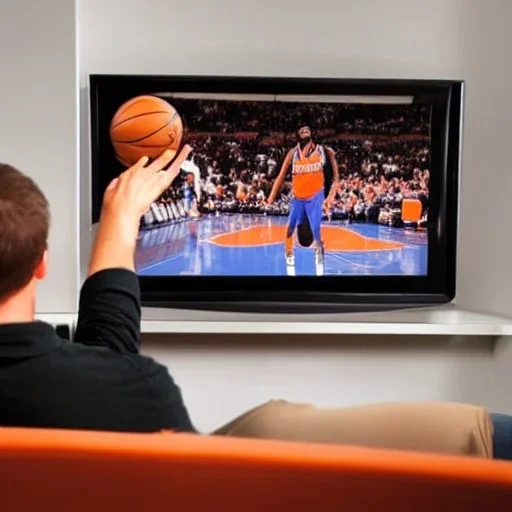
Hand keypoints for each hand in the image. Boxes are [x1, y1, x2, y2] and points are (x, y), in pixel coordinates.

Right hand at [88, 145, 192, 276]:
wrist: (121, 209)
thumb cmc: (114, 205)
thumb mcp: (110, 192)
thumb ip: (115, 186)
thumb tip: (115, 184)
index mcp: (129, 175)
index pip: (139, 166)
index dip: (144, 164)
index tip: (147, 161)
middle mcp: (142, 174)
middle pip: (156, 163)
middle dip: (165, 156)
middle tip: (172, 150)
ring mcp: (152, 177)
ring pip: (166, 164)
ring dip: (176, 157)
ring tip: (185, 149)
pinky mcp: (159, 184)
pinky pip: (171, 172)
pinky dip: (177, 163)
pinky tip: (184, 157)